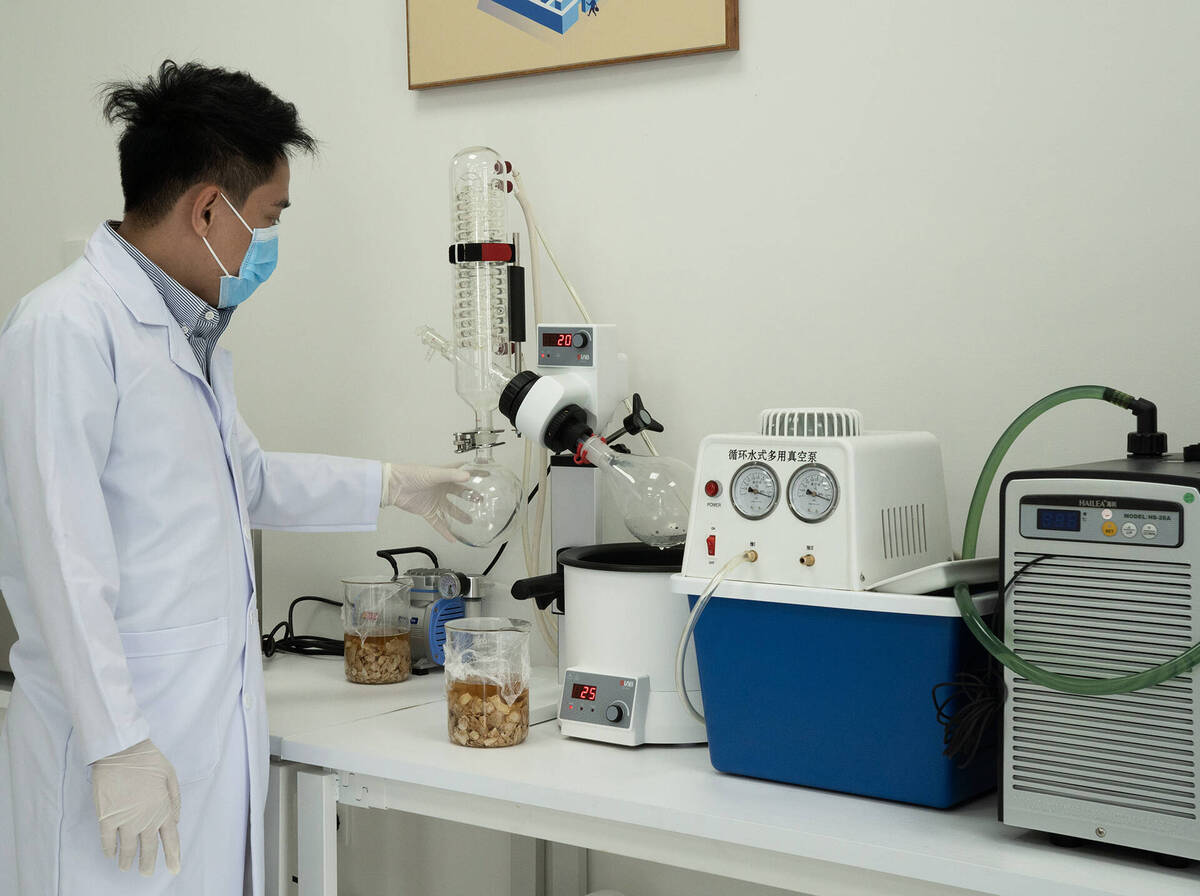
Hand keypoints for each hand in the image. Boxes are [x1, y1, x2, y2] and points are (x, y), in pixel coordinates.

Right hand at [91, 739, 181, 875]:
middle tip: (146, 873)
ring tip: (126, 867)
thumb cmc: (149, 760)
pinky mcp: (106, 818)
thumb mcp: (171, 777)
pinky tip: (111, 855)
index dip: (172, 856)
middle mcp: (146, 819)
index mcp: (163, 809)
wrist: (121, 751)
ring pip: (126, 850)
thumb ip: (174, 801)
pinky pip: (107, 842)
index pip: (171, 839)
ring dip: (126, 861)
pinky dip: (109, 851)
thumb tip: (176, 821)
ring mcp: (125, 821)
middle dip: (148, 864)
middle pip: (148, 849)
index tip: (174, 869)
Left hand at [382, 463, 472, 540]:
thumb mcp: (433, 473)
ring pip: (450, 510)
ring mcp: (434, 501)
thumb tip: (467, 476)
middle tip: (481, 501)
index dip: (475, 473)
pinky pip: (438, 523)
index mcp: (444, 476)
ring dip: (460, 516)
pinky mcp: (427, 511)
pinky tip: (453, 538)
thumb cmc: (410, 474)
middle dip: (470, 497)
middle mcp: (441, 488)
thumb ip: (451, 475)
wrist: (394, 486)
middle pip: (459, 493)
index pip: (463, 473)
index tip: (487, 474)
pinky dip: (445, 531)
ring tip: (470, 521)